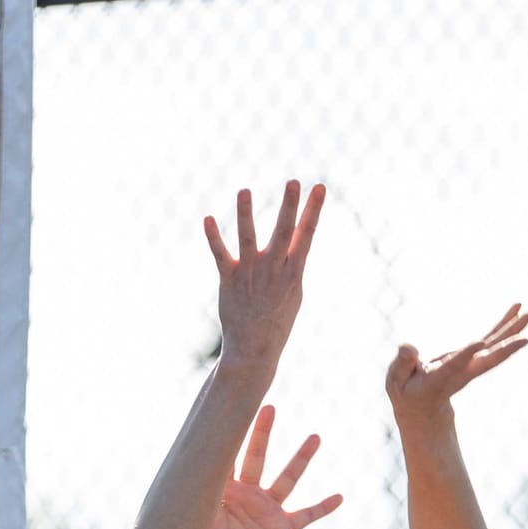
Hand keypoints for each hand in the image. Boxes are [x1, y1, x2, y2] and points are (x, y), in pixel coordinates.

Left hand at [196, 405, 342, 528]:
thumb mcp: (194, 526)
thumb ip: (192, 502)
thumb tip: (179, 476)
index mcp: (222, 491)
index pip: (225, 456)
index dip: (228, 434)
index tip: (230, 406)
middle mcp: (247, 494)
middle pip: (256, 456)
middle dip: (262, 432)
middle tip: (268, 407)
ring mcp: (267, 510)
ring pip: (287, 478)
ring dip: (301, 458)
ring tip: (315, 437)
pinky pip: (306, 515)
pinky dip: (322, 507)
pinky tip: (339, 497)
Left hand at [205, 181, 325, 372]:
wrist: (255, 347)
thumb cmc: (277, 318)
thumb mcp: (294, 291)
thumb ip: (294, 264)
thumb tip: (298, 241)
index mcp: (293, 271)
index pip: (307, 234)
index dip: (314, 209)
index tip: (319, 186)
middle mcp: (273, 269)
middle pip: (284, 232)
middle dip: (289, 206)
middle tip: (293, 182)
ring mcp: (251, 273)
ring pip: (248, 239)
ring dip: (246, 214)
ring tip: (244, 190)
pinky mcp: (229, 279)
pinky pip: (220, 254)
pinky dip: (213, 237)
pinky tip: (208, 218)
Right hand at [385, 308, 527, 420]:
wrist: (423, 408)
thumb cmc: (406, 392)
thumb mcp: (396, 381)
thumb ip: (402, 365)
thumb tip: (409, 347)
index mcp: (441, 379)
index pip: (455, 366)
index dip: (466, 354)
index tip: (480, 343)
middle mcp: (462, 372)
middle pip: (487, 360)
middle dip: (505, 349)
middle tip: (526, 337)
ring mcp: (470, 364)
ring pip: (496, 347)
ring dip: (513, 331)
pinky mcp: (472, 356)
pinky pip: (492, 339)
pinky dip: (505, 325)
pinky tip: (517, 310)